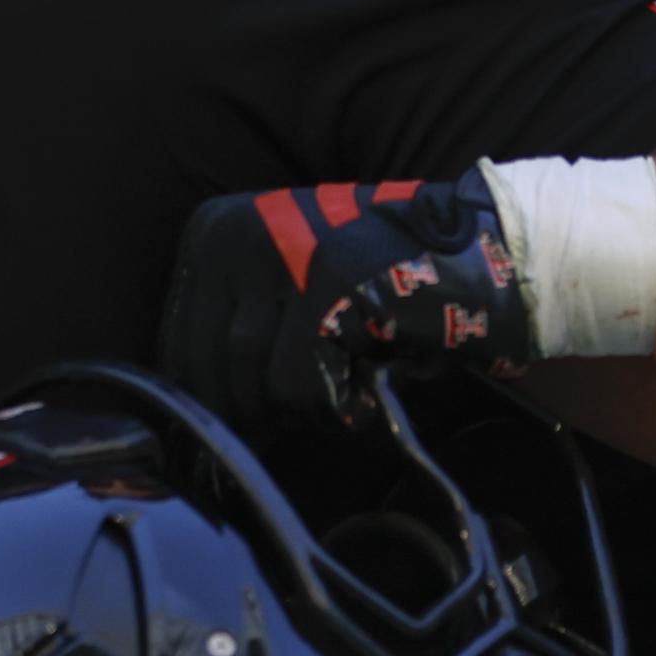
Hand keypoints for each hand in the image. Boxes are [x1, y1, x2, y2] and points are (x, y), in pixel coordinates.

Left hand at [161, 170, 535, 430]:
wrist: (481, 255)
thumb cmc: (381, 288)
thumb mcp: (282, 292)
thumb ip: (232, 335)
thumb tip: (189, 424)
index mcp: (212, 232)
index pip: (174, 348)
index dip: (211, 401)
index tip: (249, 424)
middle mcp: (234, 234)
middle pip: (205, 373)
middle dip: (253, 411)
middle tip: (306, 409)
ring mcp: (279, 256)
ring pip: (248, 384)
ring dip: (297, 408)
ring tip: (345, 379)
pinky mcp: (324, 288)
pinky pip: (297, 389)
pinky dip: (332, 407)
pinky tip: (366, 384)